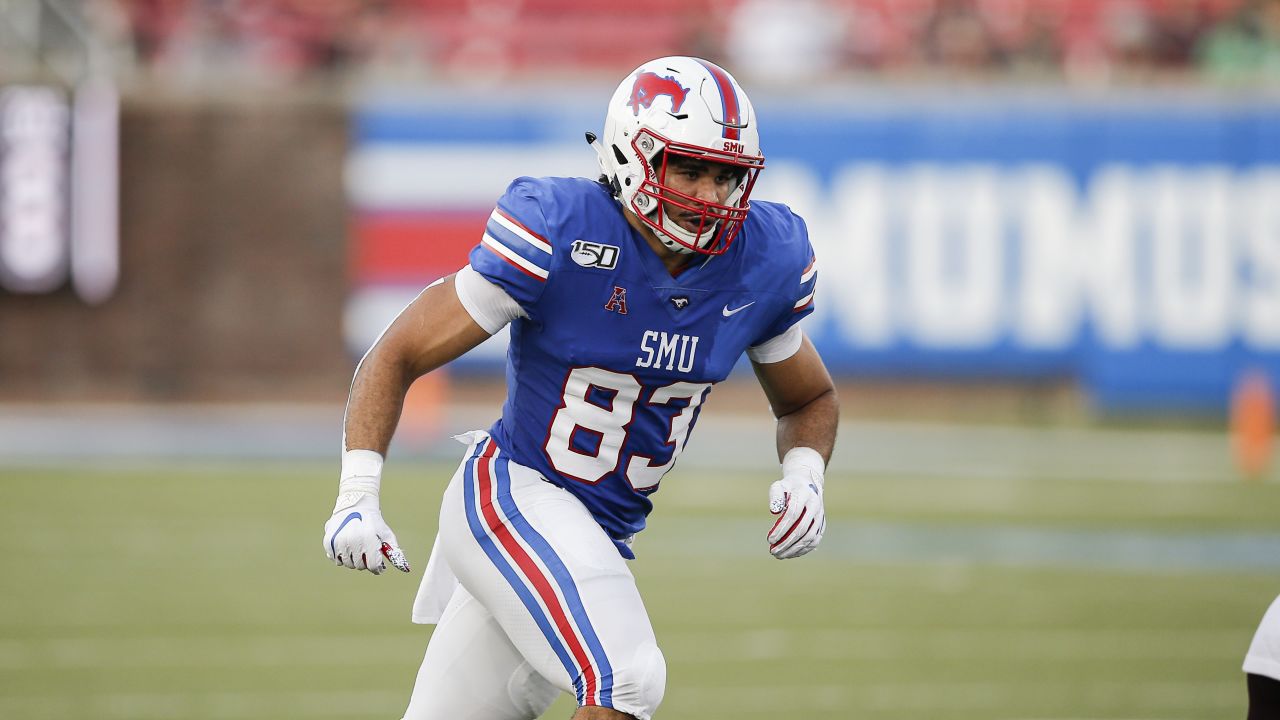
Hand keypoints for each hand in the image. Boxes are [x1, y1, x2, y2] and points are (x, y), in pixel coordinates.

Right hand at [322, 449, 409, 574]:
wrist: (356, 505)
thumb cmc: (374, 522)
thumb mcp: (386, 534)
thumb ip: (394, 551)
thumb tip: (406, 569)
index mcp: (369, 539)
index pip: (372, 566)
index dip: (377, 568)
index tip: (379, 566)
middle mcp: (353, 541)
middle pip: (359, 566)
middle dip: (365, 562)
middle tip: (367, 552)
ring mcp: (339, 541)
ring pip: (347, 564)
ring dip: (353, 560)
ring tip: (357, 548)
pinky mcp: (329, 541)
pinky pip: (334, 558)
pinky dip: (340, 556)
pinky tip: (347, 546)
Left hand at [767, 447, 825, 558]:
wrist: (807, 485)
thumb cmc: (788, 487)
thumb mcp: (779, 486)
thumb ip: (775, 496)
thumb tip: (774, 511)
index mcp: (804, 494)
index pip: (793, 514)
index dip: (781, 528)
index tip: (769, 539)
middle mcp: (815, 506)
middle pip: (802, 528)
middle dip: (786, 542)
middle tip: (773, 551)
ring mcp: (820, 516)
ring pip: (809, 537)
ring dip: (794, 549)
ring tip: (779, 555)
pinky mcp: (822, 525)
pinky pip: (814, 541)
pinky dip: (802, 550)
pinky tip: (789, 554)